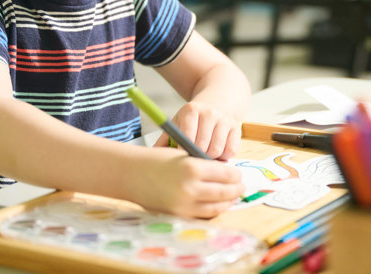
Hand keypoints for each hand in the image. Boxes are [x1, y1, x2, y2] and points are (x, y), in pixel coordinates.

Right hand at [128, 148, 244, 217]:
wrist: (130, 174)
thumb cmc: (156, 160)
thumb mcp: (183, 154)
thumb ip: (204, 165)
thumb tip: (228, 175)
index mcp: (192, 168)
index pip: (226, 173)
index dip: (235, 174)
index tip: (238, 173)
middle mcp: (189, 188)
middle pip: (225, 191)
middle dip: (236, 188)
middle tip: (240, 186)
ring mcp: (184, 205)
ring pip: (216, 206)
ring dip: (228, 201)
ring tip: (232, 196)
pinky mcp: (178, 216)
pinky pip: (203, 215)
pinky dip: (213, 210)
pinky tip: (217, 204)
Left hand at [153, 101, 241, 159]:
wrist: (219, 99)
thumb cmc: (194, 116)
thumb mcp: (178, 121)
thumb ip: (166, 139)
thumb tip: (153, 156)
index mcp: (191, 110)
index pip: (187, 137)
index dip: (184, 151)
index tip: (181, 160)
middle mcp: (209, 113)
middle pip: (202, 146)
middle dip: (197, 157)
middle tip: (193, 160)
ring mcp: (224, 120)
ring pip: (217, 150)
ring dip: (211, 158)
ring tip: (204, 156)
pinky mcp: (236, 128)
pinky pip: (231, 151)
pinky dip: (224, 157)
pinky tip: (218, 153)